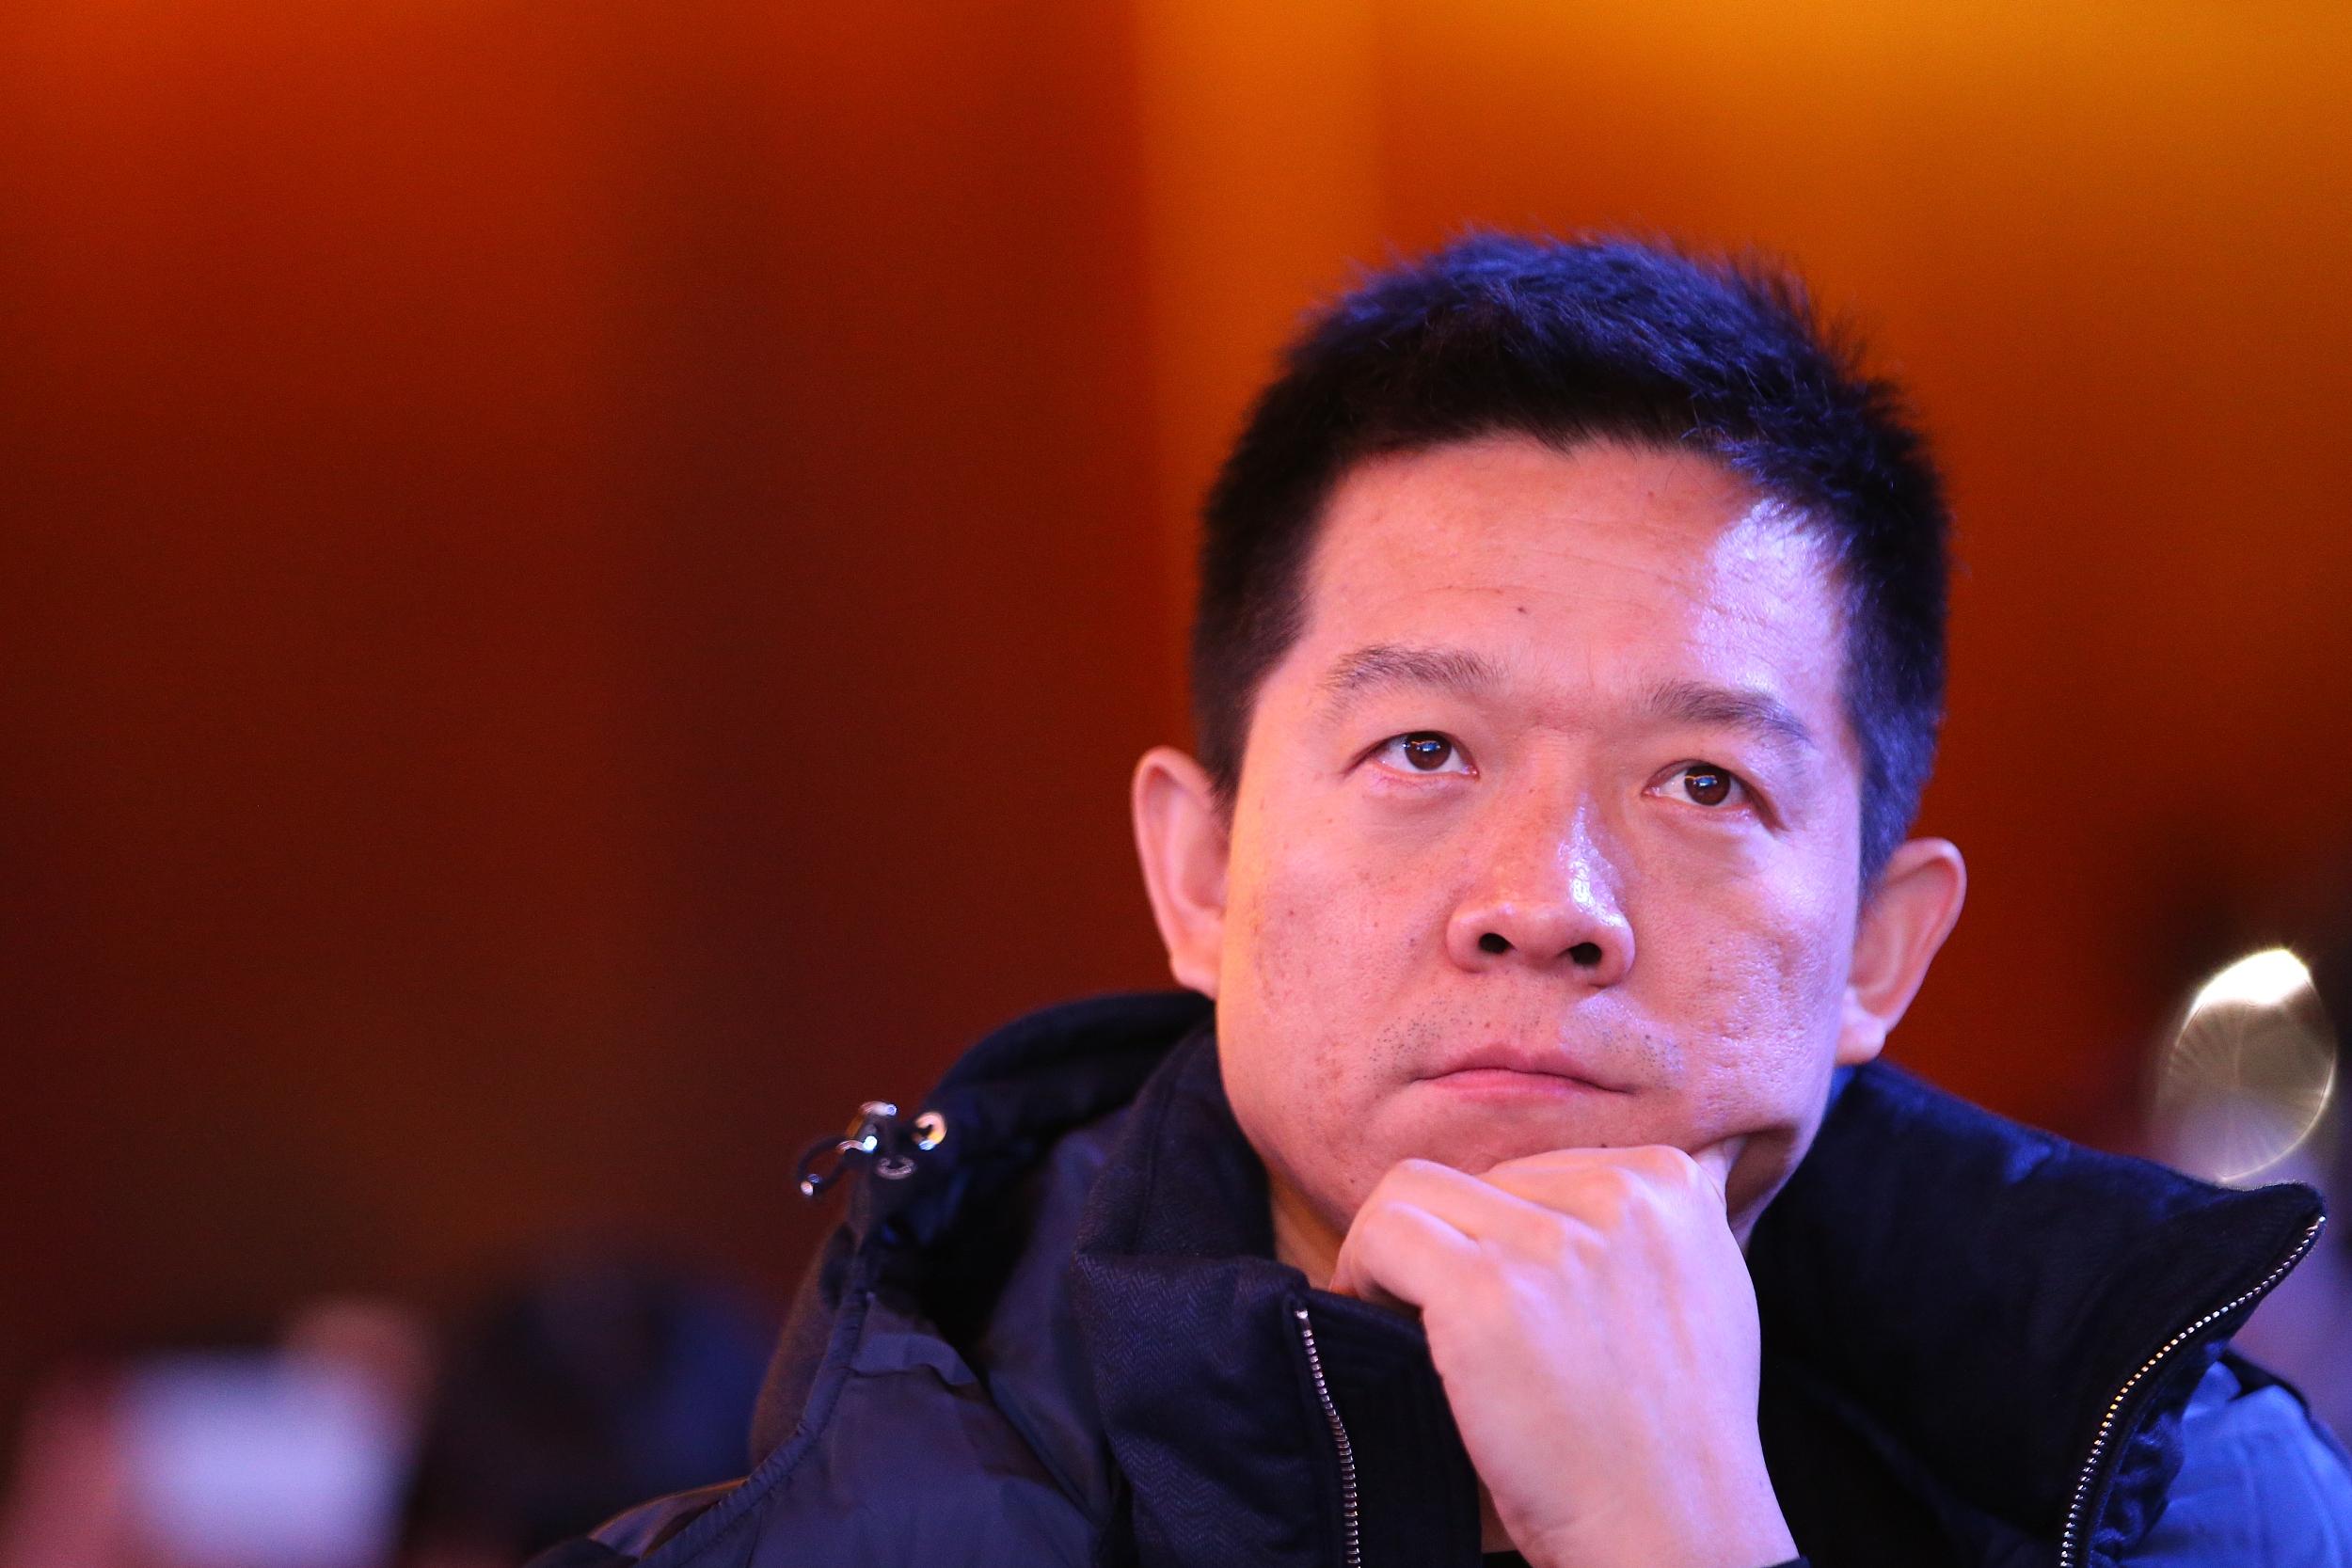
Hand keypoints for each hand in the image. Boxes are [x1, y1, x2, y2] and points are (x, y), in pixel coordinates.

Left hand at [1326, 1145, 1795, 1567]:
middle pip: (1476, 1177)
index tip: (1497, 1296)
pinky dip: (1361, 1273)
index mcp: (1670, 1184)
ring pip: (1414, 1190)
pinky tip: (1382, 1326)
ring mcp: (1554, 1240)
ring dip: (1394, 1252)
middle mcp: (1620, 1194)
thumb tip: (1629, 1173)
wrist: (1676, 1532)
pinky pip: (1385, 1234)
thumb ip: (1664, 1227)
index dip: (1500, 1232)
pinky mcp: (1491, 1290)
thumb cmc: (1675, 1436)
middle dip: (1451, 1246)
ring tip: (1401, 1316)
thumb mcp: (1710, 1294)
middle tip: (1439, 1318)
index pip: (1538, 1166)